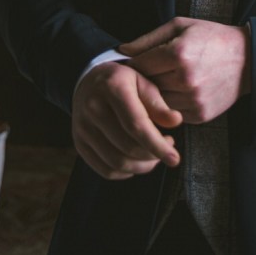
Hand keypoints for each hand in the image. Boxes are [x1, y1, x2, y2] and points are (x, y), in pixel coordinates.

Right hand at [72, 60, 182, 179]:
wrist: (88, 81)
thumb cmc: (122, 82)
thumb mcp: (142, 82)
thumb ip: (158, 103)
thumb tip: (175, 121)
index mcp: (112, 88)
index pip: (136, 125)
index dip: (157, 145)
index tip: (174, 158)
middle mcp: (93, 108)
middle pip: (127, 146)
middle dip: (152, 155)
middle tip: (167, 147)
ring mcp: (83, 128)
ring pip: (117, 162)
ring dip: (141, 166)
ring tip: (154, 155)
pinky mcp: (79, 144)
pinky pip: (105, 170)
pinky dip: (125, 172)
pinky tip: (136, 161)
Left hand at [119, 17, 250, 124]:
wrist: (247, 59)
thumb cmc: (211, 37)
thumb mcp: (180, 26)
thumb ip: (148, 39)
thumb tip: (121, 51)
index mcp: (179, 53)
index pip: (139, 66)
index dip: (131, 65)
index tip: (128, 65)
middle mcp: (186, 79)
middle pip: (146, 87)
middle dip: (141, 82)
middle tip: (140, 76)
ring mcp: (194, 100)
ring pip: (157, 104)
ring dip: (154, 96)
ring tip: (159, 83)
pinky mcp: (201, 115)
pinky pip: (172, 114)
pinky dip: (170, 106)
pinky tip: (175, 93)